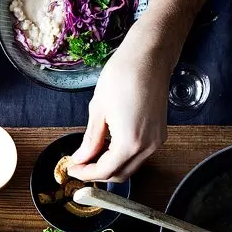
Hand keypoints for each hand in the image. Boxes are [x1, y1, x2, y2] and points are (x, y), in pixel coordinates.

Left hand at [68, 22, 174, 181]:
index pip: (105, 170)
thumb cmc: (123, 75)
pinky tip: (109, 145)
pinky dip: (123, 156)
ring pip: (131, 166)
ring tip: (91, 154)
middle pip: (120, 174)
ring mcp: (156, 141)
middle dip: (98, 173)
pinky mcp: (160, 133)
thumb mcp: (98, 109)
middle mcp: (147, 146)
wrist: (149, 56)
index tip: (72, 169)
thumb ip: (90, 140)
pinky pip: (140, 155)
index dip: (86, 173)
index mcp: (129, 142)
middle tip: (80, 164)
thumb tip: (81, 158)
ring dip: (111, 165)